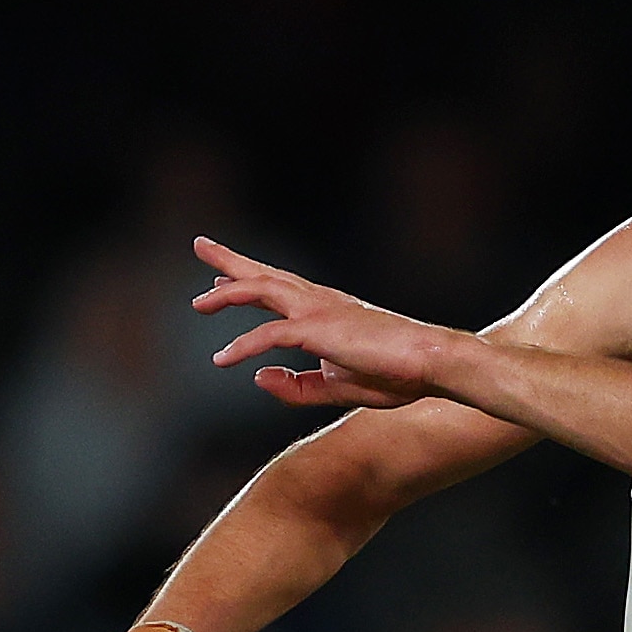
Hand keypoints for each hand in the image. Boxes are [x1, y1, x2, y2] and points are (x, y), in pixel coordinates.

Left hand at [192, 237, 465, 408]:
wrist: (431, 362)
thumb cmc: (397, 373)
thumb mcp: (338, 387)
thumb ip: (297, 385)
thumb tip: (258, 377)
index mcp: (328, 312)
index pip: (282, 289)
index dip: (250, 280)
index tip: (223, 275)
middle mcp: (320, 303)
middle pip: (266, 276)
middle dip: (231, 260)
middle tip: (202, 244)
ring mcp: (319, 312)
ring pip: (261, 291)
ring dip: (228, 293)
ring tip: (200, 302)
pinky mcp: (319, 331)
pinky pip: (269, 335)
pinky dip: (242, 346)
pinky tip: (221, 359)